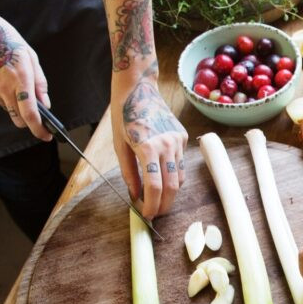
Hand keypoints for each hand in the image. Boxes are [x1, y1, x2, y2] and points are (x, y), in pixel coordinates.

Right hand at [0, 3, 50, 140]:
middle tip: (36, 115)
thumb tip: (45, 104)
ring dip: (14, 103)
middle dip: (29, 122)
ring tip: (12, 80)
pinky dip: (1, 93)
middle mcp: (3, 88)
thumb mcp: (30, 56)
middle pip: (18, 119)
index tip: (47, 136)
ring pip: (7, 108)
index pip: (30, 115)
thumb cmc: (6, 39)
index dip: (39, 130)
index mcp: (20, 80)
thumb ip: (39, 82)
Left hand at [111, 68, 187, 217]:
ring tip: (157, 197)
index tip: (147, 216)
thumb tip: (135, 196)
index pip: (154, 186)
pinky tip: (161, 173)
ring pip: (179, 177)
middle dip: (165, 205)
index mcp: (148, 148)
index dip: (151, 205)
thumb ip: (128, 173)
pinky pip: (180, 163)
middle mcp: (167, 145)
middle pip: (172, 186)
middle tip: (156, 214)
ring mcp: (178, 141)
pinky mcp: (183, 137)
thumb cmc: (124, 115)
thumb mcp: (119, 146)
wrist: (138, 88)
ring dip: (170, 191)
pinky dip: (172, 174)